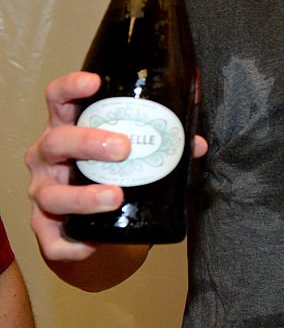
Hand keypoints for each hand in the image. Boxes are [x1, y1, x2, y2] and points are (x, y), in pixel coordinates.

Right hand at [25, 72, 207, 262]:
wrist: (92, 210)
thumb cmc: (109, 165)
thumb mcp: (130, 147)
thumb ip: (163, 142)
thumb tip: (195, 144)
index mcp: (67, 127)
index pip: (59, 99)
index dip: (71, 87)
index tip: (94, 83)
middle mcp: (47, 156)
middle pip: (56, 142)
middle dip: (88, 142)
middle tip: (124, 148)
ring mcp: (43, 189)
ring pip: (50, 194)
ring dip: (82, 197)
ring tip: (115, 196)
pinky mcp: (44, 225)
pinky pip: (49, 239)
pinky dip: (69, 244)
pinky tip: (91, 244)